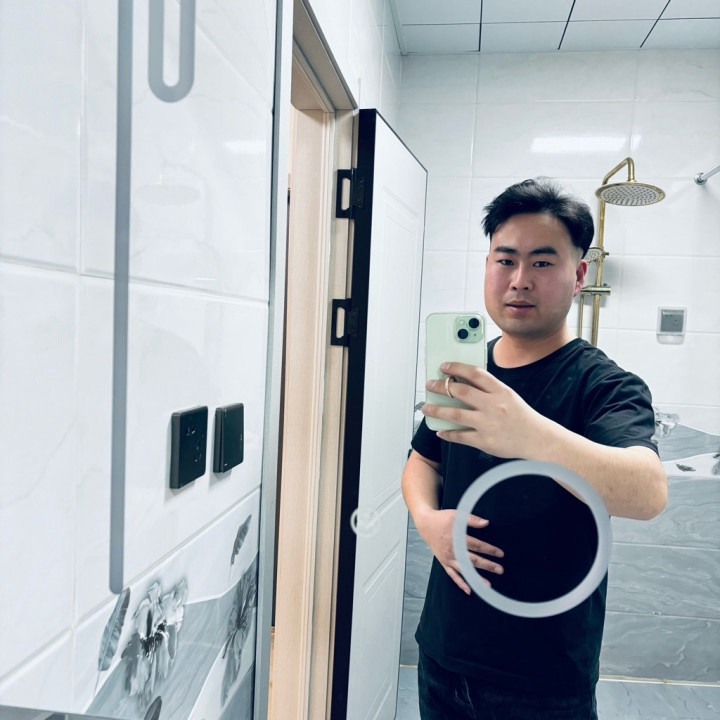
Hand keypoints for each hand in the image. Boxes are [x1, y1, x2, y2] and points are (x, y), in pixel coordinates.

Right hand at [415, 508, 503, 594]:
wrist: (425, 524)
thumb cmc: (442, 519)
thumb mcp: (456, 515)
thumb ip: (471, 520)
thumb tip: (486, 523)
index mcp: (456, 539)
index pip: (476, 546)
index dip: (489, 550)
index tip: (500, 554)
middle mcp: (452, 551)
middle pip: (472, 560)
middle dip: (487, 565)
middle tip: (500, 570)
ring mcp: (447, 559)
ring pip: (464, 570)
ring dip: (476, 578)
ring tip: (488, 585)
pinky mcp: (444, 563)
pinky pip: (452, 575)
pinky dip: (460, 583)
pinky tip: (469, 590)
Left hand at [422, 362, 550, 458]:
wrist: (539, 440)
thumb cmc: (522, 417)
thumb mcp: (508, 396)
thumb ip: (488, 390)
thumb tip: (463, 383)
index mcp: (500, 391)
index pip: (474, 373)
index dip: (456, 368)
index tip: (443, 367)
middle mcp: (493, 405)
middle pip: (460, 391)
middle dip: (441, 387)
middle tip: (430, 385)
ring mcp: (488, 423)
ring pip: (455, 414)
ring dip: (437, 410)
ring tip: (426, 408)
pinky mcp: (485, 441)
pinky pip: (460, 436)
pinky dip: (448, 433)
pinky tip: (440, 431)